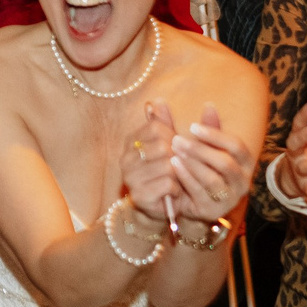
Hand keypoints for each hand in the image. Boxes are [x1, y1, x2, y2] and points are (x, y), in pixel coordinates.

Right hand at [119, 100, 180, 224]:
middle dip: (178, 157)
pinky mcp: (139, 195)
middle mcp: (126, 158)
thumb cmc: (165, 172)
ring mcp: (130, 177)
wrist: (159, 206)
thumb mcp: (165, 144)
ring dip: (179, 174)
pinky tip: (174, 191)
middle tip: (180, 167)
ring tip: (178, 179)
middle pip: (164, 146)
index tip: (176, 149)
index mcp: (131, 141)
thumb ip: (163, 123)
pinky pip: (168, 184)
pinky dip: (177, 188)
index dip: (174, 138)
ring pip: (168, 165)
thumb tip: (158, 100)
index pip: (158, 128)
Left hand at [167, 104, 249, 221]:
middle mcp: (242, 182)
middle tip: (176, 139)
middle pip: (225, 163)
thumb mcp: (206, 148)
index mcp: (245, 164)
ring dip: (192, 163)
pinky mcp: (212, 210)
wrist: (191, 202)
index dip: (215, 135)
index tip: (192, 126)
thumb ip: (208, 129)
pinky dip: (186, 177)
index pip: (237, 146)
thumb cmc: (201, 168)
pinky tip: (174, 166)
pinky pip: (200, 192)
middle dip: (199, 150)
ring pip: (213, 179)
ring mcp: (229, 198)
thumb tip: (209, 105)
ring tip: (174, 151)